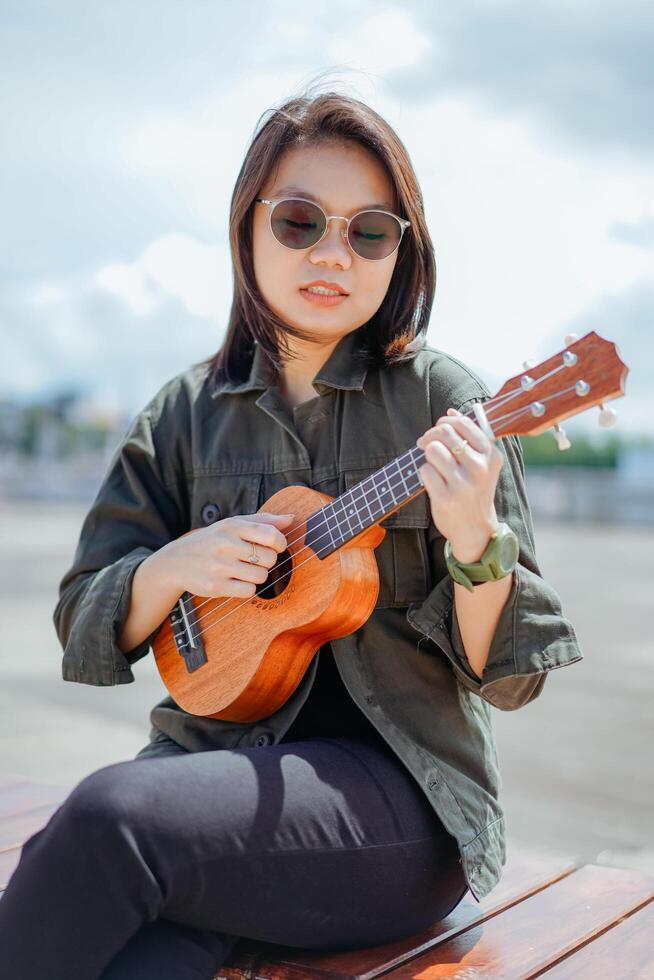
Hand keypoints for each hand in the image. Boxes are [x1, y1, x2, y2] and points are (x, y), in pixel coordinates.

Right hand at [161, 512, 293, 597]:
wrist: (176, 561)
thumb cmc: (212, 540)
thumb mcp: (233, 524)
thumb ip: (263, 520)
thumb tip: (291, 519)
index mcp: (232, 526)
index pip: (271, 535)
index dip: (280, 543)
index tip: (275, 546)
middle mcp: (225, 544)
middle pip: (270, 559)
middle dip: (268, 561)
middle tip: (255, 559)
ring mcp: (219, 566)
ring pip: (261, 576)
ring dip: (257, 575)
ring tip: (244, 570)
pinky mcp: (215, 586)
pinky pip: (249, 591)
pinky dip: (247, 588)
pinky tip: (237, 581)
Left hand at [416, 407, 504, 562]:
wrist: (476, 530)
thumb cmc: (475, 491)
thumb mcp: (483, 464)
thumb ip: (469, 437)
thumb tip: (451, 411)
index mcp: (491, 455)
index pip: (463, 423)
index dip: (444, 422)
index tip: (438, 430)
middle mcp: (479, 468)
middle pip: (444, 432)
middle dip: (430, 435)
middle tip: (425, 444)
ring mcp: (463, 484)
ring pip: (432, 450)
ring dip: (427, 456)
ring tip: (433, 465)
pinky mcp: (446, 498)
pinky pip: (424, 471)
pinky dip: (425, 474)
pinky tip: (434, 482)